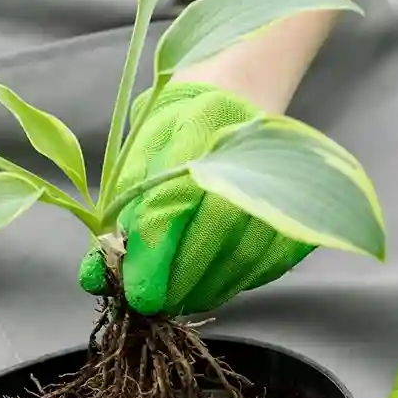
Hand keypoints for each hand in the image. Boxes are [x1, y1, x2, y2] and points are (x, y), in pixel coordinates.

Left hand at [79, 83, 313, 314]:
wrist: (236, 94)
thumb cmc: (174, 129)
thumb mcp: (137, 158)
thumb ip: (118, 216)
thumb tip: (96, 277)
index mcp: (198, 123)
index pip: (174, 199)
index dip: (153, 255)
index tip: (136, 293)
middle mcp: (247, 147)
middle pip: (214, 231)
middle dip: (178, 280)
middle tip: (153, 303)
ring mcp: (281, 176)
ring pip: (244, 255)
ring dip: (205, 289)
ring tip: (177, 297)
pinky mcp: (301, 206)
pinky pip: (270, 262)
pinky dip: (237, 283)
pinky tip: (211, 283)